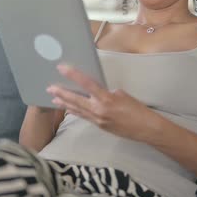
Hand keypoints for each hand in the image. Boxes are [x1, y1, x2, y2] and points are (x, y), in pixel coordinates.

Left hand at [46, 64, 160, 141]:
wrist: (145, 128)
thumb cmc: (137, 109)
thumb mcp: (122, 94)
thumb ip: (106, 92)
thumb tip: (96, 91)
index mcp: (107, 99)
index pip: (86, 83)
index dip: (73, 75)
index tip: (62, 68)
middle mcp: (99, 110)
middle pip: (76, 100)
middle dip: (62, 93)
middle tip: (50, 88)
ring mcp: (98, 120)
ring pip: (77, 110)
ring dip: (65, 103)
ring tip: (53, 98)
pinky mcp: (99, 126)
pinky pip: (84, 117)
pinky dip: (75, 111)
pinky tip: (68, 108)